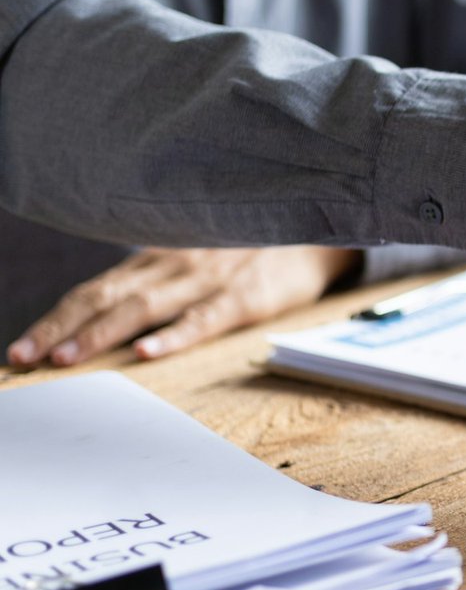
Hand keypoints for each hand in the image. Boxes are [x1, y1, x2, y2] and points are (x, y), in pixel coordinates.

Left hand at [6, 246, 357, 366]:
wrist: (312, 229)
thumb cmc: (248, 248)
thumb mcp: (194, 253)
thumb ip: (154, 278)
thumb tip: (105, 312)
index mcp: (156, 259)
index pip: (92, 291)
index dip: (54, 319)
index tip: (21, 349)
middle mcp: (172, 264)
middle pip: (104, 299)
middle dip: (60, 331)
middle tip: (23, 359)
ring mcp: (208, 278)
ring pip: (143, 308)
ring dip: (100, 334)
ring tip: (66, 360)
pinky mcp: (245, 296)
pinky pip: (203, 318)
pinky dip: (173, 336)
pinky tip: (146, 353)